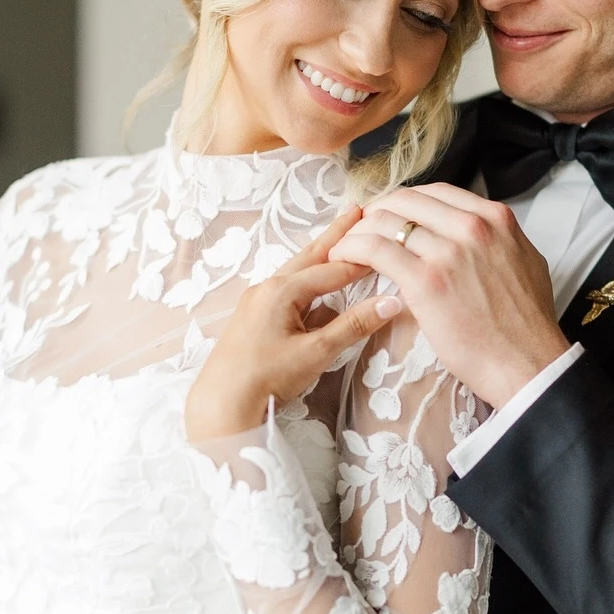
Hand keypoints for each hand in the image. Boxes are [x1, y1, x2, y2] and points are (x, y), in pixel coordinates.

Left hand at [184, 208, 404, 440]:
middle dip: (336, 235)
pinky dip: (307, 281)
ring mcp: (257, 301)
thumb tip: (391, 302)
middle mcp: (267, 288)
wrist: (222, 402)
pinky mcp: (253, 317)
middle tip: (358, 210)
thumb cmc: (267, 376)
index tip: (385, 243)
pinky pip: (287, 290)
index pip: (332, 270)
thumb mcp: (316, 351)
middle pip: (310, 256)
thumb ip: (354, 325)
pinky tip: (316, 289)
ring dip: (320, 257)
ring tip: (340, 240)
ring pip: (297, 272)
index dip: (361, 260)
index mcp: (282, 291)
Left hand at [329, 185, 569, 409]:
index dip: (405, 202)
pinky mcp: (425, 281)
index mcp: (495, 218)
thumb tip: (477, 234)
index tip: (390, 216)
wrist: (528, 363)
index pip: (435, 192)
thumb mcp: (525, 261)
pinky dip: (352, 250)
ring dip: (358, 232)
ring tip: (345, 247)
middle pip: (406, 201)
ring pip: (386, 222)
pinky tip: (342, 259)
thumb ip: (497, 240)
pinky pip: (375, 250)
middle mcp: (472, 227)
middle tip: (362, 231)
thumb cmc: (527, 324)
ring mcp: (448, 252)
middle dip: (377, 212)